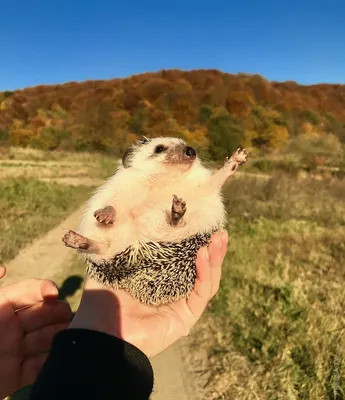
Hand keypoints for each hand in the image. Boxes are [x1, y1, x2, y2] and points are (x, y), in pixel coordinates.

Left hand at [0, 267, 71, 397]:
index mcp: (1, 307)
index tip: (53, 293)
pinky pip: (39, 365)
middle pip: (42, 313)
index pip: (27, 291)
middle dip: (57, 311)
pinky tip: (63, 354)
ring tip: (73, 331)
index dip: (42, 289)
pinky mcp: (17, 375)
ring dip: (60, 333)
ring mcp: (15, 350)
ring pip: (45, 337)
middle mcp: (10, 327)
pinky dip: (52, 360)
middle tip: (69, 314)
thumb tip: (4, 268)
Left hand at [69, 230, 227, 356]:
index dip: (192, 242)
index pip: (180, 259)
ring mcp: (180, 304)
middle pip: (199, 269)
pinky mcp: (186, 317)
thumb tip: (117, 220)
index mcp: (155, 279)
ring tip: (219, 239)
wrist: (103, 332)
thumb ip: (115, 247)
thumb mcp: (108, 266)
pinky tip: (203, 254)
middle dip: (211, 249)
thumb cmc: (102, 301)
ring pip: (206, 280)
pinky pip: (201, 293)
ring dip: (214, 259)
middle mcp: (171, 291)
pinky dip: (205, 273)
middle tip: (219, 232)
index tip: (199, 224)